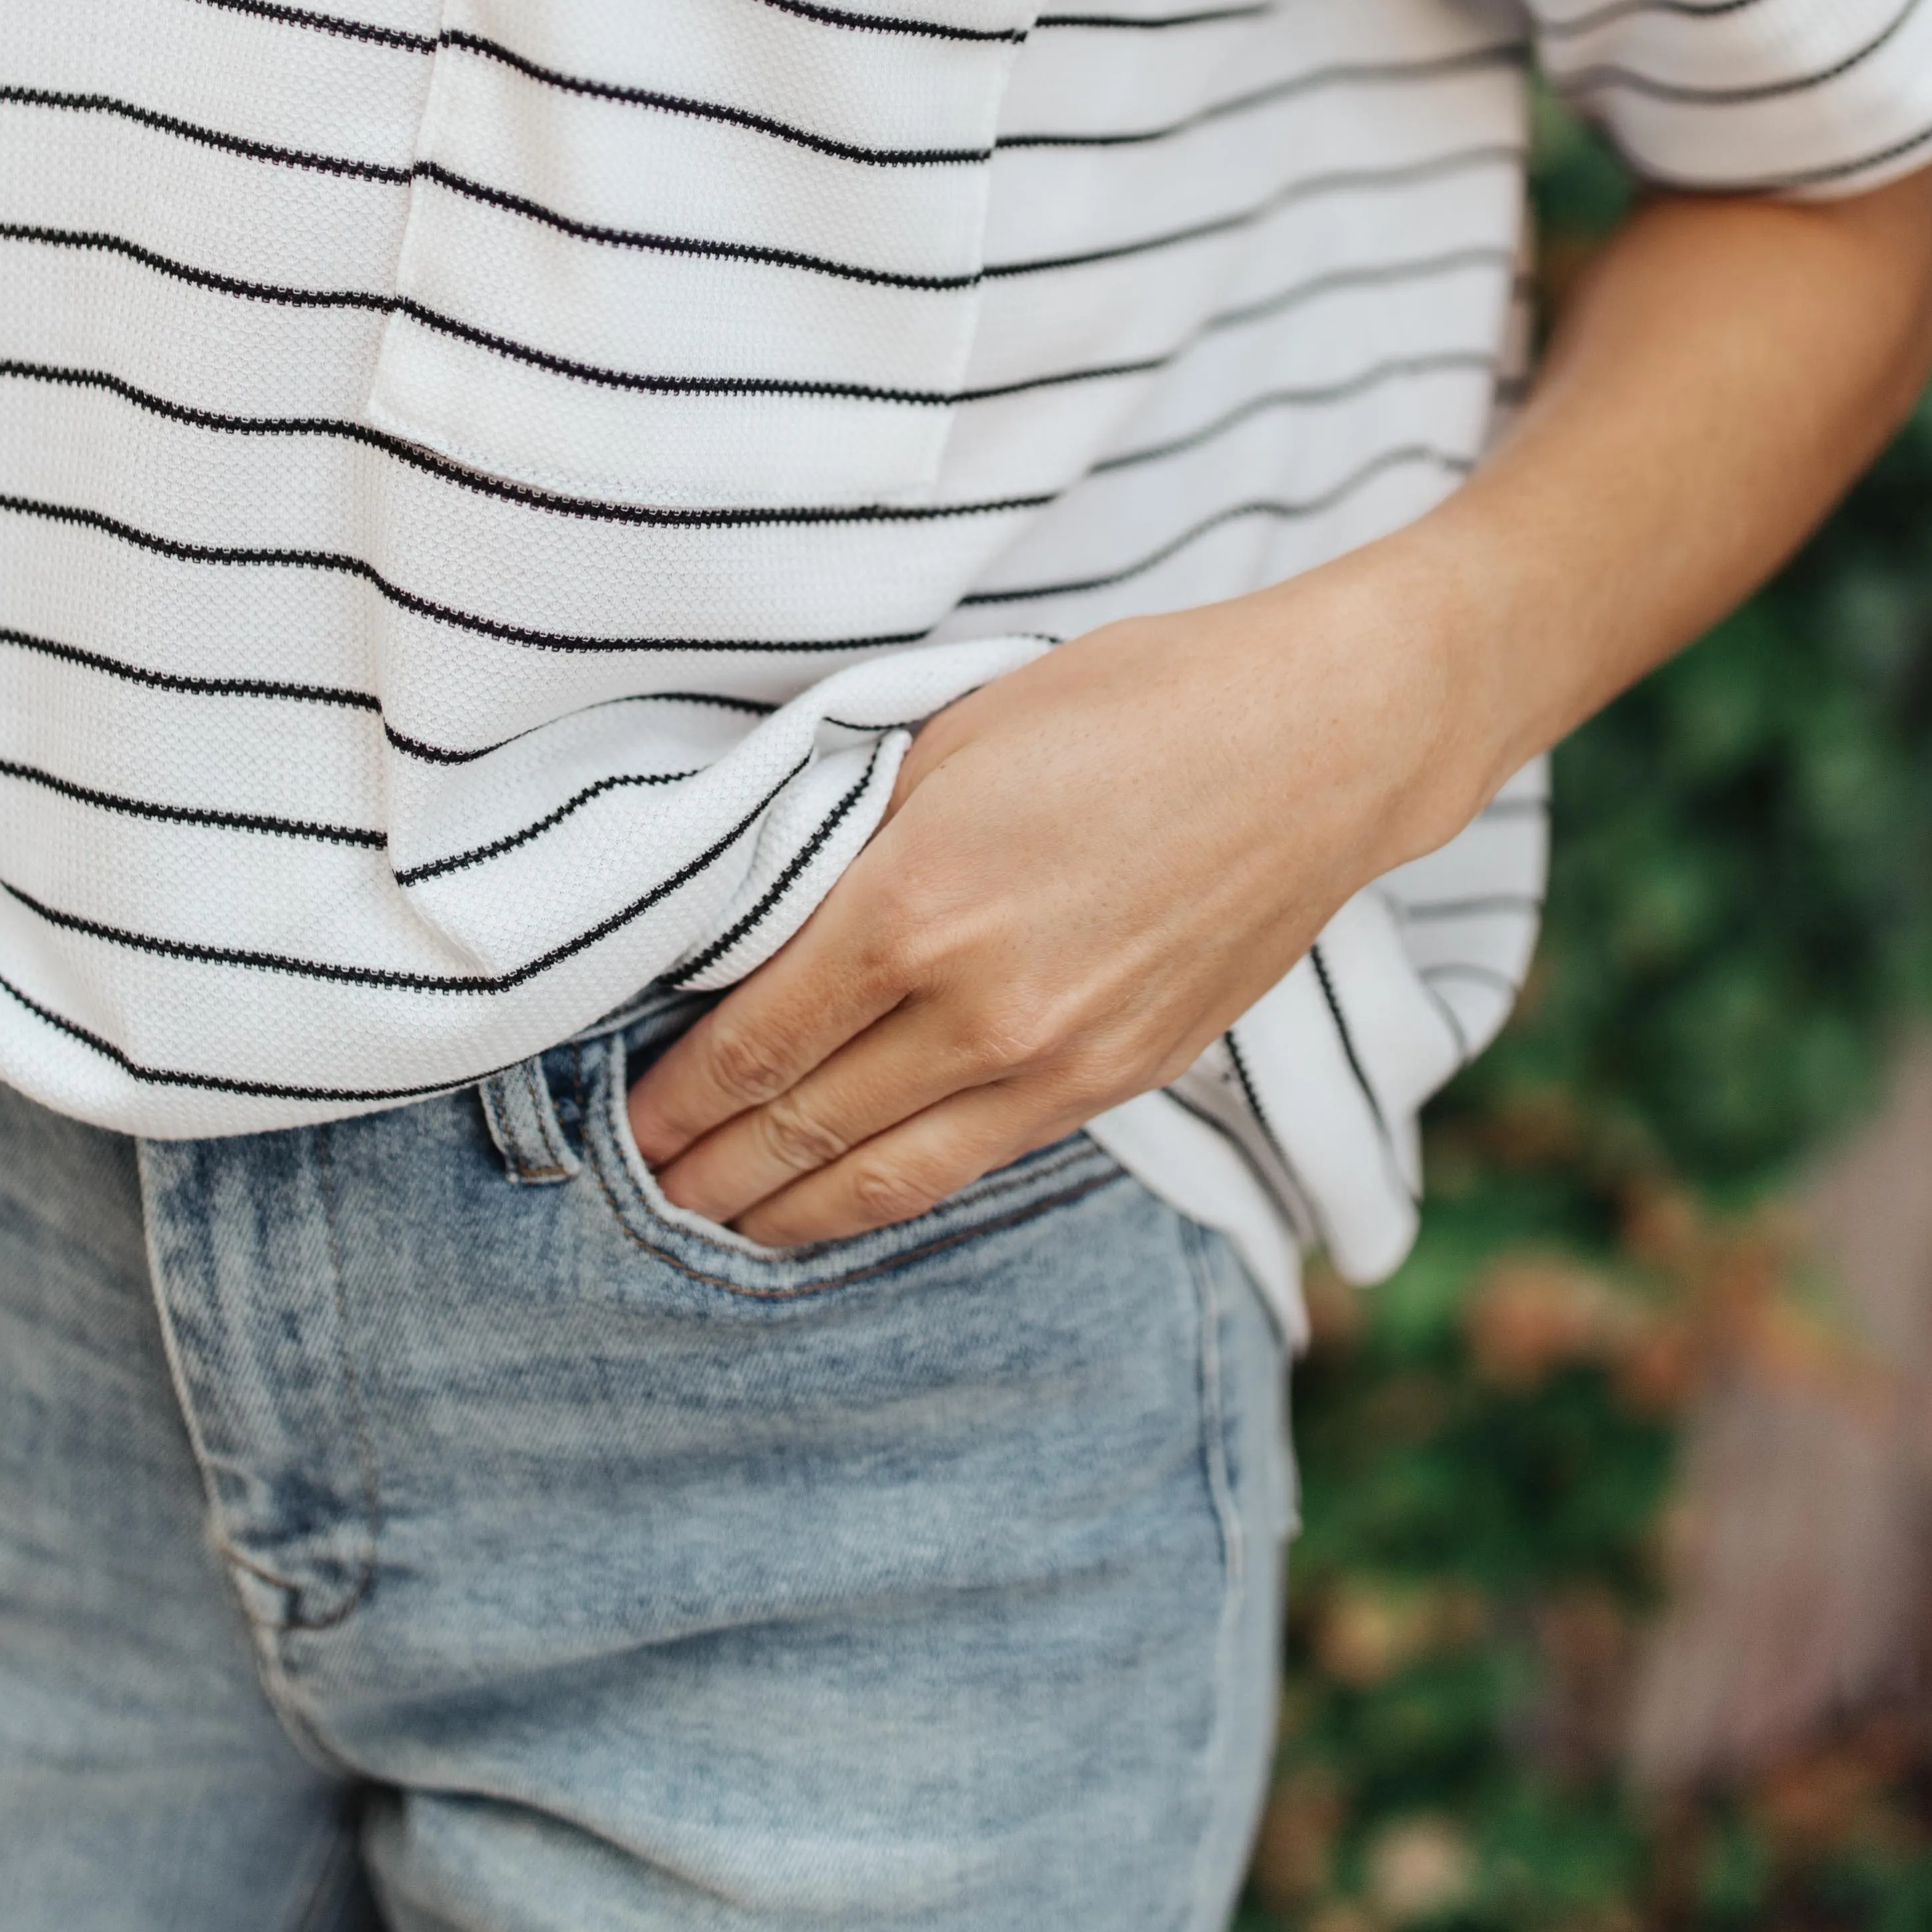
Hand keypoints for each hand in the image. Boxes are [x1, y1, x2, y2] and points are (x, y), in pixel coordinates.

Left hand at [627, 550, 1475, 1247]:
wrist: (1320, 741)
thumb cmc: (1129, 703)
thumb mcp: (949, 739)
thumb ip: (850, 847)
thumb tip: (756, 925)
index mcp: (913, 904)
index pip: (751, 1043)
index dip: (670, 1102)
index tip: (610, 1128)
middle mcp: (979, 1007)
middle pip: (802, 1128)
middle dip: (703, 1175)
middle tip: (631, 1199)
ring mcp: (1057, 1060)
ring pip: (885, 1176)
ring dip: (783, 1212)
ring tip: (712, 1228)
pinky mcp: (1121, 1081)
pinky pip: (975, 1161)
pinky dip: (889, 1193)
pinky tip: (840, 1199)